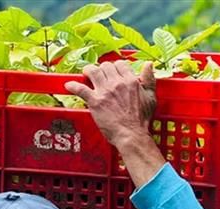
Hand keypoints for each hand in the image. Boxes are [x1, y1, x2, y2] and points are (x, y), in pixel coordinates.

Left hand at [65, 60, 163, 188]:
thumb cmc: (141, 119)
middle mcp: (117, 83)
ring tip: (85, 73)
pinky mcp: (95, 102)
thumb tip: (148, 65)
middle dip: (102, 69)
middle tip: (99, 75)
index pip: (120, 64)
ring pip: (93, 72)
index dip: (115, 66)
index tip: (112, 71)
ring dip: (88, 70)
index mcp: (131, 80)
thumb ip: (149, 79)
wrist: (131, 134)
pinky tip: (68, 86)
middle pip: (105, 66)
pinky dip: (73, 86)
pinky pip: (81, 89)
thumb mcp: (151, 97)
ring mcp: (105, 92)